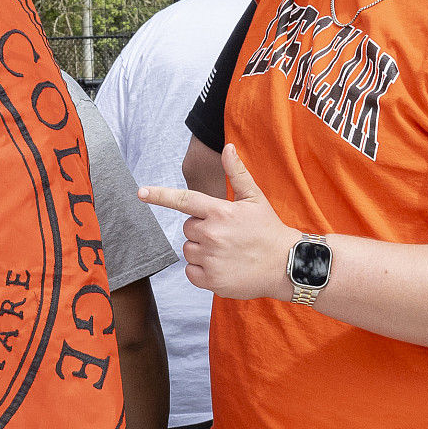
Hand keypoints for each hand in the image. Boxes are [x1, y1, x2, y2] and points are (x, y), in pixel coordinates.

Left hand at [137, 146, 296, 301]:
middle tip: (225, 234)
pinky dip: (201, 271)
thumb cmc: (269, 229)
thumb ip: (236, 173)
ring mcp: (211, 259)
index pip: (184, 200)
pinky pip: (190, 272)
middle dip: (201, 229)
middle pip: (187, 228)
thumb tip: (228, 147)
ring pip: (188, 250)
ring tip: (226, 251)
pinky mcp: (211, 281)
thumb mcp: (255, 198)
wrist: (286, 265)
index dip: (160, 196)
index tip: (141, 193)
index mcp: (220, 212)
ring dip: (201, 251)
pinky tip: (222, 267)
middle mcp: (212, 234)